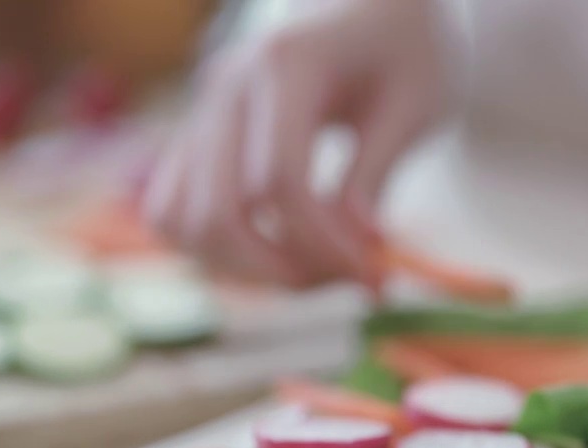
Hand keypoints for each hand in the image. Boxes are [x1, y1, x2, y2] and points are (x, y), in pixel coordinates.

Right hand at [141, 0, 449, 287]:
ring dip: (243, 269)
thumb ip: (376, 174)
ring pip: (178, 218)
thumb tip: (353, 246)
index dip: (322, 245)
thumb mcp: (415, 106)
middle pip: (215, 212)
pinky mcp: (197, 134)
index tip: (373, 275)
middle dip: (281, 270)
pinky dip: (214, 249)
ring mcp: (202, 109)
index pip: (277, 182)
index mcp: (285, 65)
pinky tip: (277, 253)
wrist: (377, 6)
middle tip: (345, 281)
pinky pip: (171, 208)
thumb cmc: (409, 49)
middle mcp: (226, 85)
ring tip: (311, 271)